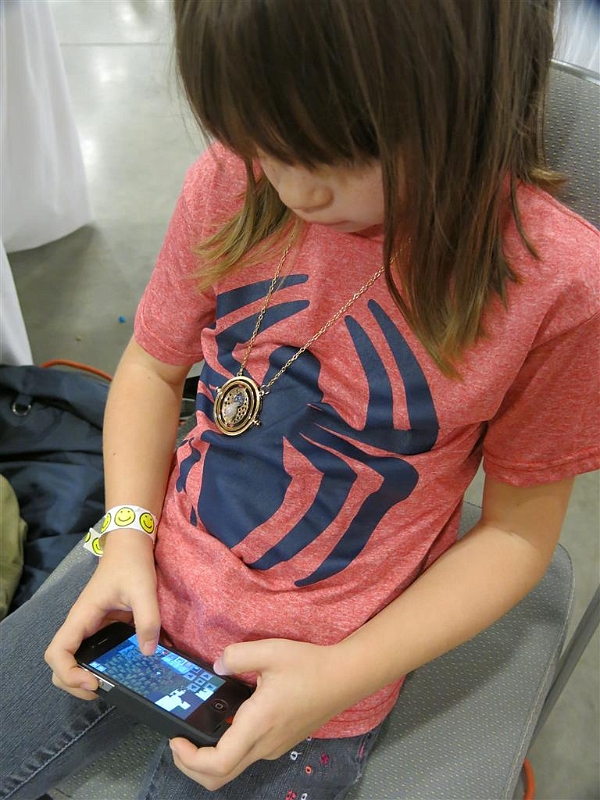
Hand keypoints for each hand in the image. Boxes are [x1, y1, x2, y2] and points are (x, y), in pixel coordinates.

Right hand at [44, 532, 159, 699]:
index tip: (93, 681)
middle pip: (60, 664)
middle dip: (74, 683)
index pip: (57, 653)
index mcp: (82, 617)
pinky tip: (121, 670)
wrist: (130, 546)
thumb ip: (148, 620)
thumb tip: (147, 653)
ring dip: (85, 677)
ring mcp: (89, 627)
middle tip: (102, 689)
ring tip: (110, 685)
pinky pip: (93, 652)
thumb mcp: (144, 590)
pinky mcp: (102, 627)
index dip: (69, 673)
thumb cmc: (132, 564)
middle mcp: (81, 625)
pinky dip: (100, 666)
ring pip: (74, 661)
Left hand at [169, 638, 359, 790]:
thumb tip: (217, 666)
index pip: (218, 763)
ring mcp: (274, 748)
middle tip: (178, 742)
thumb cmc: (309, 665)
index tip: (175, 739)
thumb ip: (237, 655)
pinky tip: (227, 723)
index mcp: (258, 724)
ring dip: (209, 760)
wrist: (344, 678)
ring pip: (234, 769)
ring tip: (198, 731)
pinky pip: (248, 756)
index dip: (189, 760)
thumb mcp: (270, 651)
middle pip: (220, 777)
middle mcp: (265, 744)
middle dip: (191, 766)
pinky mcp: (281, 743)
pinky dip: (228, 750)